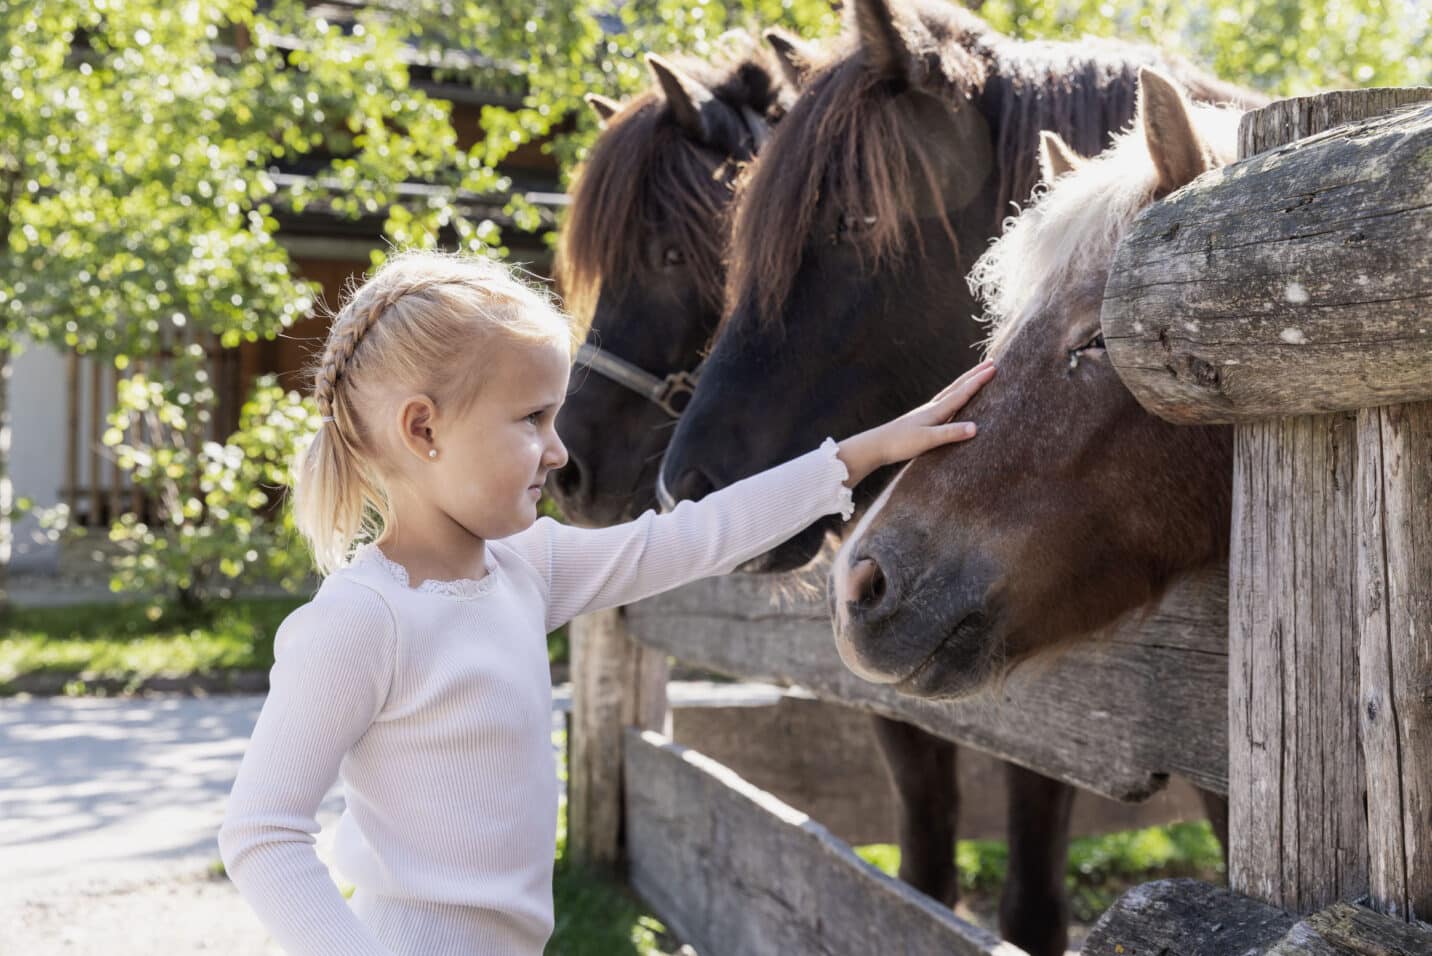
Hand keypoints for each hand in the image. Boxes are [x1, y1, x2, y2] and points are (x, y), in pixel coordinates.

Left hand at [835, 360, 994, 487]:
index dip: (979, 381)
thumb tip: (976, 428)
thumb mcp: (927, 440)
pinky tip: (955, 399)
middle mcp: (933, 407)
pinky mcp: (923, 419)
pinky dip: (955, 395)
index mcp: (936, 411)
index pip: (962, 392)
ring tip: (976, 374)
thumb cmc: (900, 443)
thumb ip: (950, 434)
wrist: (876, 446)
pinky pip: (945, 402)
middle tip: (991, 362)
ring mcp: (927, 412)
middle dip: (975, 375)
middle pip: (957, 386)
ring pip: (951, 392)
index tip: (994, 368)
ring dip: (965, 382)